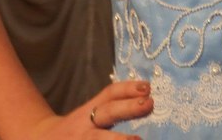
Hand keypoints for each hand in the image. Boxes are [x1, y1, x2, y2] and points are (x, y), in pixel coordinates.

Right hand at [29, 79, 153, 138]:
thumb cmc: (73, 132)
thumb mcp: (87, 117)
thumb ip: (111, 108)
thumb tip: (146, 99)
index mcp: (88, 113)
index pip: (109, 95)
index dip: (127, 89)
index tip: (147, 87)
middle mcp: (84, 127)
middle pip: (107, 113)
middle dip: (127, 108)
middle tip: (148, 104)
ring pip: (100, 139)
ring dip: (118, 139)